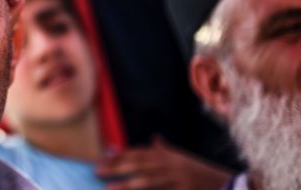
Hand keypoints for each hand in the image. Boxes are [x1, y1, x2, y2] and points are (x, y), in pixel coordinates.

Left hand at [95, 137, 230, 189]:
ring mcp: (178, 180)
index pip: (139, 153)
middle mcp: (172, 165)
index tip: (102, 158)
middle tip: (97, 170)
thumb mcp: (183, 159)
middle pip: (140, 165)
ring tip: (108, 188)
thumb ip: (166, 150)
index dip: (120, 155)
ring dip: (127, 185)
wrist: (227, 185)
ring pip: (148, 183)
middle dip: (117, 167)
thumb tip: (155, 138)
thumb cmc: (200, 172)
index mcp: (169, 156)